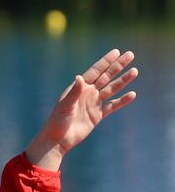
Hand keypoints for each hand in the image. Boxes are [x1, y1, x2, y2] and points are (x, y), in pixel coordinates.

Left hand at [26, 48, 136, 169]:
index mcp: (78, 88)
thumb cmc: (57, 121)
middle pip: (106, 77)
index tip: (117, 51)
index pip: (95, 71)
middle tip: (130, 55)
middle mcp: (87, 94)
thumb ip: (74, 92)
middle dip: (118, 66)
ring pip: (111, 89)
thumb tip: (80, 77)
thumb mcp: (65, 106)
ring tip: (135, 71)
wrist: (57, 140)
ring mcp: (93, 104)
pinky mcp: (97, 116)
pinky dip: (122, 101)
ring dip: (123, 81)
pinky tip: (132, 95)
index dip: (106, 61)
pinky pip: (112, 106)